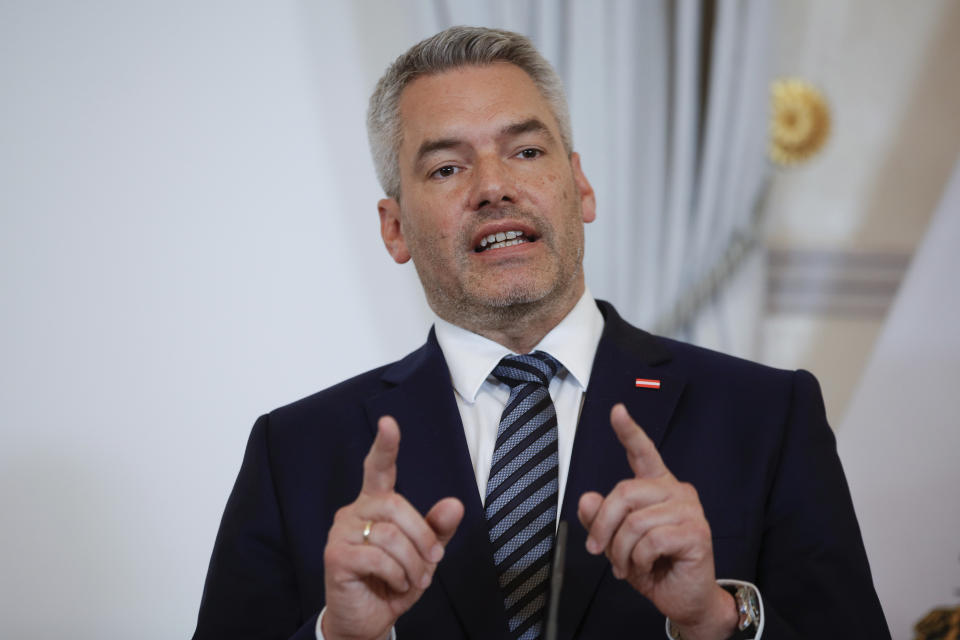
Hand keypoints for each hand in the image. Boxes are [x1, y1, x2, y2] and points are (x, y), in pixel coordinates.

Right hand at [322, 416, 463, 639]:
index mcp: (375, 503)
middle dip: (422, 537)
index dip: (385, 446)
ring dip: (412, 562)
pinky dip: (396, 574)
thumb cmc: (394, 581)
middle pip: (397, 506)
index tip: (389, 423)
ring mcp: (341, 532)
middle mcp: (355, 511)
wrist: (368, 620)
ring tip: (413, 579)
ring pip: (390, 535)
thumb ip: (438, 529)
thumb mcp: (424, 555)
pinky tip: (395, 584)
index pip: (379, 468)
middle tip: (433, 562)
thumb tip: (455, 503)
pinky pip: (377, 557)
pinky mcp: (335, 556)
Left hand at [577, 404, 736, 639]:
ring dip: (621, 550)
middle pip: (624, 492)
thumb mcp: (617, 542)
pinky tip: (646, 566)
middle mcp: (676, 491)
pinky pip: (651, 540)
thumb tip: (586, 499)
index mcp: (657, 487)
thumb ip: (600, 519)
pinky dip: (639, 559)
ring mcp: (689, 510)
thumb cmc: (654, 566)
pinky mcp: (696, 533)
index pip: (643, 452)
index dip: (629, 431)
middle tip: (598, 550)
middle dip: (603, 526)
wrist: (683, 599)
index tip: (617, 411)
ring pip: (635, 521)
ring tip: (626, 565)